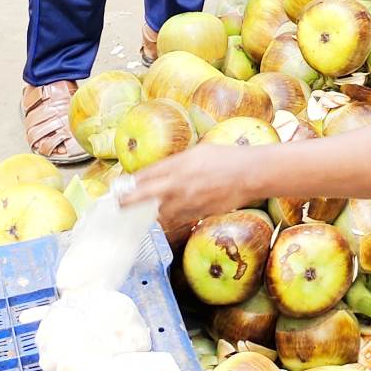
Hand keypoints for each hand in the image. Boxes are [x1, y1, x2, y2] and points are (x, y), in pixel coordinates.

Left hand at [115, 144, 256, 237]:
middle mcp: (179, 184)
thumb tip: (162, 171)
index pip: (146, 175)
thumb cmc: (227, 158)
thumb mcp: (199, 151)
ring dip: (152, 211)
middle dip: (128, 201)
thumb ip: (178, 162)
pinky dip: (170, 216)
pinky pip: (177, 218)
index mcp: (178, 165)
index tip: (122, 186)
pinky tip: (170, 212)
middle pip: (144, 196)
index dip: (131, 182)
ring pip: (159, 212)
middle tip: (120, 204)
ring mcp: (187, 201)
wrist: (250, 175)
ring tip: (148, 208)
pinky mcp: (197, 213)